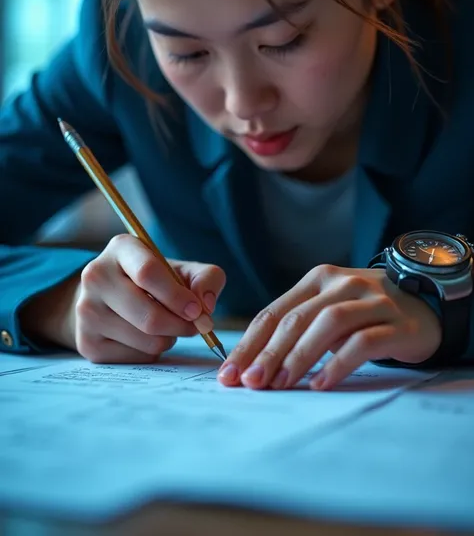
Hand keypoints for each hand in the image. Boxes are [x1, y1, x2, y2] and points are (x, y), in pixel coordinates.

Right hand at [22, 235, 225, 363]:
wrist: (108, 297)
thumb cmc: (154, 281)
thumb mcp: (182, 269)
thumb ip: (206, 278)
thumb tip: (206, 306)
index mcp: (121, 248)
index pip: (149, 272)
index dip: (178, 296)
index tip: (197, 310)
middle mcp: (96, 276)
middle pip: (149, 315)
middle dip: (180, 325)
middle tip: (193, 326)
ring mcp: (86, 311)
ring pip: (145, 340)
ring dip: (168, 339)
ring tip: (166, 326)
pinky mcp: (86, 342)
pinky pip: (135, 357)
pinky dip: (151, 351)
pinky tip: (145, 337)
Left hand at [217, 265, 440, 390]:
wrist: (423, 304)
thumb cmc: (364, 314)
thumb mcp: (328, 311)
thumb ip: (297, 328)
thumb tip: (252, 366)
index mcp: (317, 280)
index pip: (274, 313)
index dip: (248, 344)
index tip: (229, 374)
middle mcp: (341, 284)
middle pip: (295, 318)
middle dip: (266, 353)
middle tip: (249, 383)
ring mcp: (370, 301)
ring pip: (326, 325)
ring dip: (298, 356)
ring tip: (279, 385)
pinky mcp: (395, 323)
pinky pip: (362, 342)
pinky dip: (337, 363)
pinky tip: (320, 384)